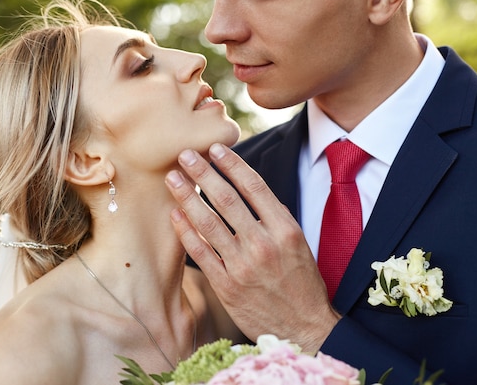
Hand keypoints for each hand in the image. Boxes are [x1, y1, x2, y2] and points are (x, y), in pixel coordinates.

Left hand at [165, 143, 339, 351]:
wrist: (303, 327)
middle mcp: (264, 243)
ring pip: (209, 222)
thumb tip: (244, 187)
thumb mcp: (298, 242)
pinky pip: (200, 253)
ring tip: (172, 178)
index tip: (215, 148)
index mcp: (285, 229)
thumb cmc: (300, 282)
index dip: (232, 164)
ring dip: (187, 197)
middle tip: (184, 154)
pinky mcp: (226, 286)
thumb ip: (273, 216)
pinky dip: (185, 231)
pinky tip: (175, 214)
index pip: (254, 186)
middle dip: (202, 173)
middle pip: (227, 199)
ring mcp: (243, 266)